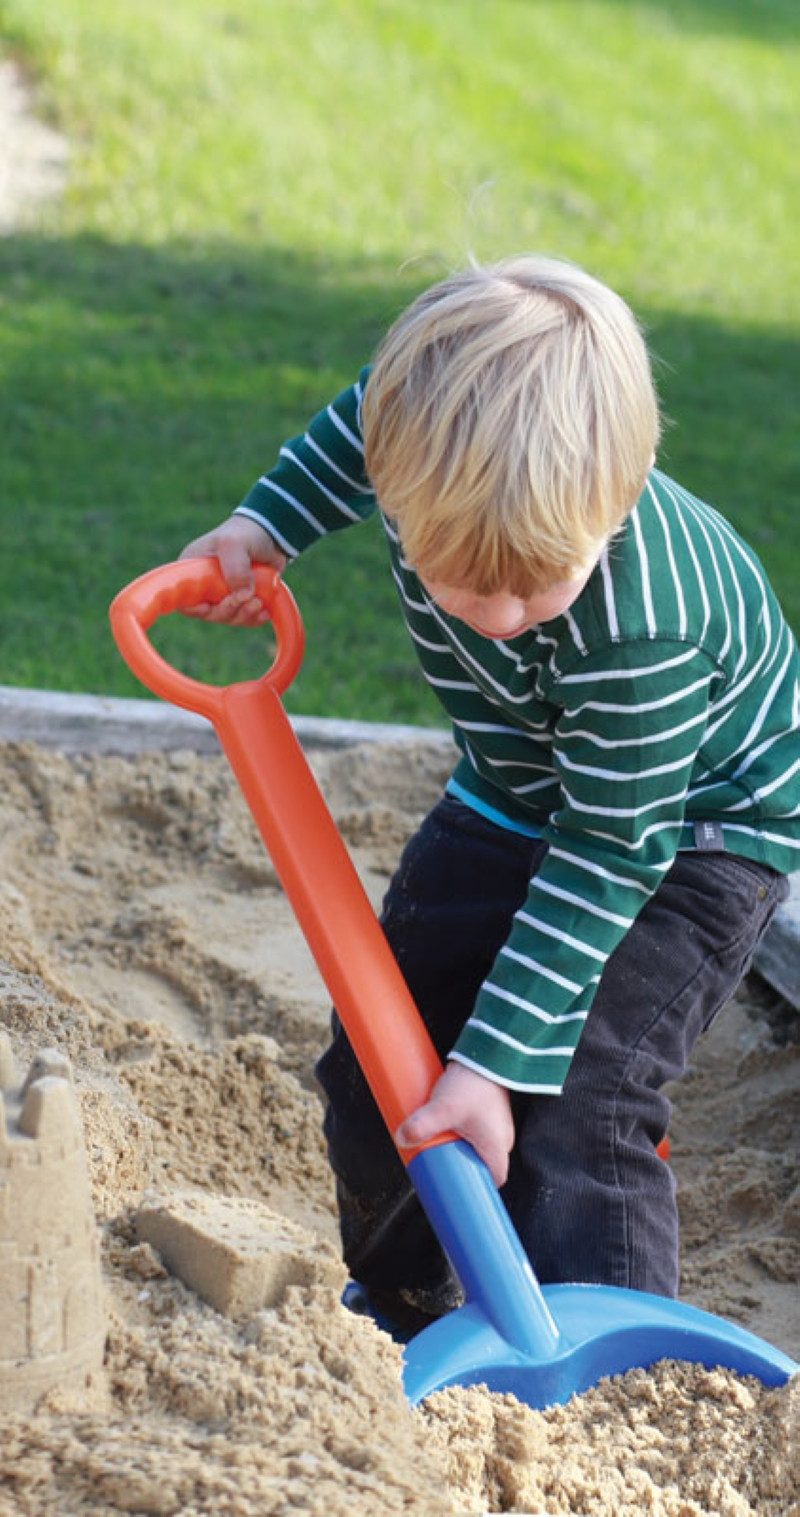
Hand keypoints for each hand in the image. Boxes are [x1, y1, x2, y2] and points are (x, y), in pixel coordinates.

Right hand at [179, 516, 287, 625]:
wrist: (269, 536)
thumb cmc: (244, 534)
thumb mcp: (233, 543)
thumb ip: (235, 567)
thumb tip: (243, 596)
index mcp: (192, 571)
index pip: (184, 599)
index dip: (194, 608)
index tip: (209, 607)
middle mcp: (204, 586)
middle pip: (209, 613)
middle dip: (228, 610)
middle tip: (248, 599)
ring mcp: (223, 595)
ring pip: (228, 617)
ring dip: (244, 614)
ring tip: (259, 602)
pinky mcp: (241, 601)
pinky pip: (244, 618)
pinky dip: (254, 618)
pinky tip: (265, 611)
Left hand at [395, 1061, 514, 1186]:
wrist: (487, 1052)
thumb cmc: (473, 1084)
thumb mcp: (444, 1108)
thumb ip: (422, 1125)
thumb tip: (401, 1139)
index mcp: (497, 1148)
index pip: (493, 1180)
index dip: (476, 1186)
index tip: (456, 1185)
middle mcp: (502, 1139)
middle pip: (482, 1164)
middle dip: (461, 1165)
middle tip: (440, 1161)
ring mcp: (498, 1124)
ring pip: (478, 1146)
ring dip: (461, 1146)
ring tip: (440, 1141)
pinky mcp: (490, 1110)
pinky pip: (477, 1130)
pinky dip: (463, 1132)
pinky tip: (448, 1125)